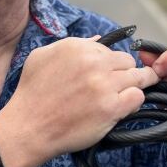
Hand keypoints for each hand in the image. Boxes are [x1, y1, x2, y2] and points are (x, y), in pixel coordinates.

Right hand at [1, 36, 157, 161]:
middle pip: (128, 61)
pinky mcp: (111, 108)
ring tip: (124, 96)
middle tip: (117, 86)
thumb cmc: (32, 93)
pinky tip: (123, 108)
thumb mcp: (42, 57)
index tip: (107, 73)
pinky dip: (133, 102)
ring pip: (138, 78)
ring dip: (134, 86)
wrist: (28, 127)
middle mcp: (93, 62)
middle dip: (125, 72)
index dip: (110, 63)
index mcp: (78, 47)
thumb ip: (72, 45)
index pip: (111, 49)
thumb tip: (98, 40)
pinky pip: (137, 97)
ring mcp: (104, 85)